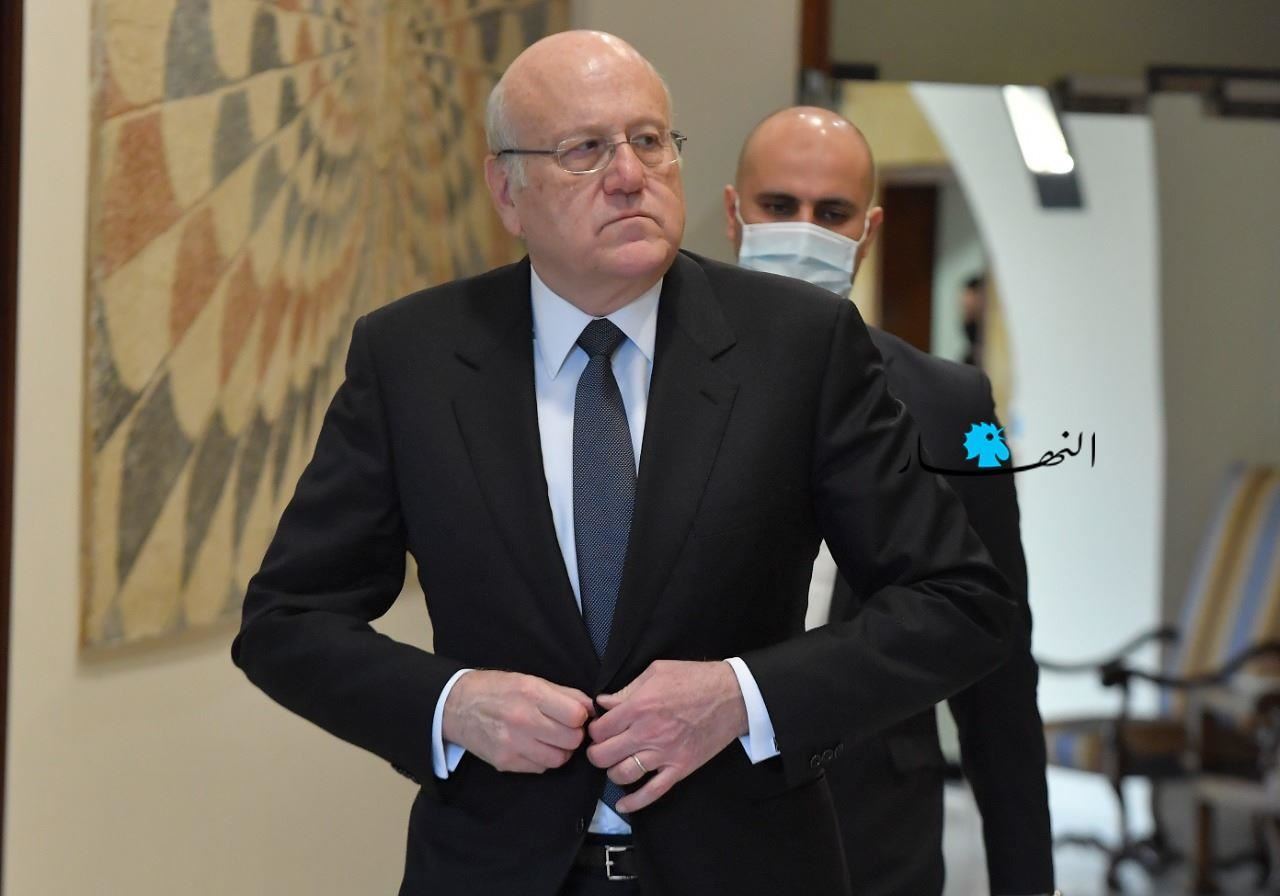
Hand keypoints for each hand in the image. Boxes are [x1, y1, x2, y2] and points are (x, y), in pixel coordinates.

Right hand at [442, 670, 594, 772]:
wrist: (457, 706)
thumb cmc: (497, 689)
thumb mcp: (531, 680)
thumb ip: (564, 694)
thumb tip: (592, 708)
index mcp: (532, 693)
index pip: (576, 715)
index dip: (581, 716)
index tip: (574, 715)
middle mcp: (523, 720)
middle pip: (572, 740)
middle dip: (573, 735)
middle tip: (564, 729)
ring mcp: (513, 744)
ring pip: (558, 759)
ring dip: (560, 751)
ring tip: (550, 739)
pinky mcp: (505, 762)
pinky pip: (540, 769)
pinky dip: (543, 760)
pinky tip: (534, 747)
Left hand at [586, 660, 747, 812]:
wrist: (732, 695)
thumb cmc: (694, 678)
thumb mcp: (656, 672)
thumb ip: (626, 689)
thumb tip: (603, 702)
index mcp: (639, 707)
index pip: (599, 729)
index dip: (593, 730)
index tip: (599, 728)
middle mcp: (647, 733)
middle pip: (604, 755)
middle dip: (596, 753)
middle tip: (602, 747)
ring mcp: (664, 754)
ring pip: (622, 775)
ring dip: (613, 772)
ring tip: (616, 764)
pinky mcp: (680, 768)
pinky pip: (652, 792)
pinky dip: (634, 802)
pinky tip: (623, 805)